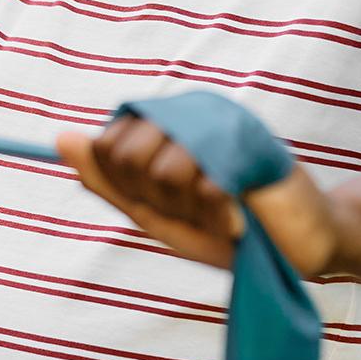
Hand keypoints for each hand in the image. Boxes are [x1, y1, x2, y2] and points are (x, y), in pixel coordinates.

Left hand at [57, 115, 339, 274]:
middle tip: (197, 208)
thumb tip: (60, 140)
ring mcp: (218, 121)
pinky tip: (239, 216)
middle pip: (126, 156)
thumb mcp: (156, 214)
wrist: (300, 246)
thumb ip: (108, 180)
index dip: (128, 188)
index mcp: (163, 125)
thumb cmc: (227, 231)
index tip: (164, 202)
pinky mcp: (249, 141)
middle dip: (157, 201)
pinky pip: (204, 182)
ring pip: (163, 170)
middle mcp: (187, 113)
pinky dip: (218, 215)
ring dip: (192, 209)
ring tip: (223, 211)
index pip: (105, 147)